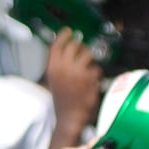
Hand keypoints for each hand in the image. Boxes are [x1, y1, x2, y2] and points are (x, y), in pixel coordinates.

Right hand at [44, 29, 100, 148]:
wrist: (69, 116)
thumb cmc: (62, 99)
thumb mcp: (54, 80)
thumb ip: (59, 65)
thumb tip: (68, 49)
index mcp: (52, 68)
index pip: (56, 45)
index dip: (63, 35)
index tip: (69, 31)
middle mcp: (63, 67)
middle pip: (74, 45)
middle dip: (80, 47)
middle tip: (82, 52)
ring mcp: (77, 72)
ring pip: (88, 53)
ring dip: (90, 60)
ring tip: (87, 69)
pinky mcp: (89, 77)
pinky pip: (97, 68)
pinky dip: (96, 73)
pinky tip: (91, 82)